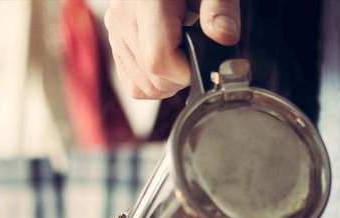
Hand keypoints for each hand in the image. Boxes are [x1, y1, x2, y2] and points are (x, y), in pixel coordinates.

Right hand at [104, 0, 240, 99]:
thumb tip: (224, 37)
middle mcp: (124, 18)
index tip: (204, 60)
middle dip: (181, 79)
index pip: (159, 60)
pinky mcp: (115, 42)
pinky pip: (132, 83)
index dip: (187, 72)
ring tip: (183, 55)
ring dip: (168, 83)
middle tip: (197, 54)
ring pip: (142, 87)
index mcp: (146, 2)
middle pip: (151, 78)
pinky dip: (153, 83)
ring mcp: (116, 31)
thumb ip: (221, 8)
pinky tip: (168, 63)